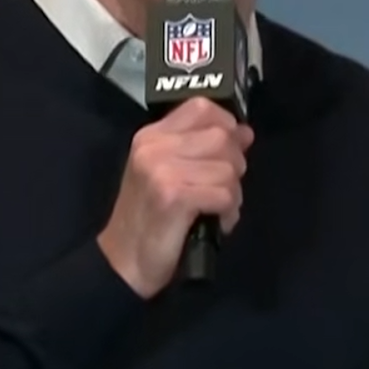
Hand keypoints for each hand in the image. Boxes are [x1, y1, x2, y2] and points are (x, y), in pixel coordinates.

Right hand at [98, 98, 252, 297]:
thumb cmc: (150, 217)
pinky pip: (225, 193)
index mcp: (151, 136)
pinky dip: (228, 211)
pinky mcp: (174, 197)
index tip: (229, 148)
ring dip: (232, 192)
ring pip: (228, 167)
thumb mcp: (165, 172)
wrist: (124, 262)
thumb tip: (244, 132)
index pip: (201, 106)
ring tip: (217, 208)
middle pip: (221, 136)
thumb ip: (200, 148)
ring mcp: (162, 171)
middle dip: (234, 164)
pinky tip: (216, 221)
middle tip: (222, 188)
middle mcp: (154, 147)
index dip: (226, 124)